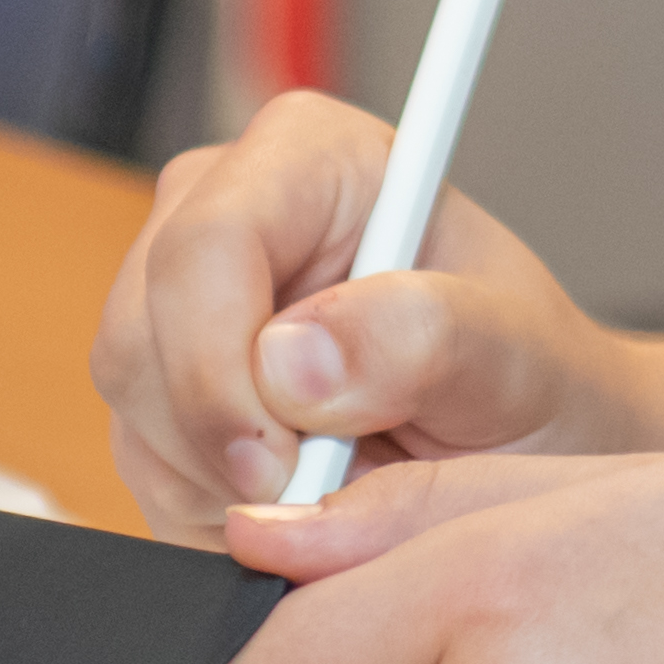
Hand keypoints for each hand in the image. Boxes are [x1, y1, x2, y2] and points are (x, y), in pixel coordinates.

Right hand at [90, 90, 651, 541]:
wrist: (524, 439)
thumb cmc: (529, 375)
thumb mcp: (514, 356)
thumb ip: (422, 337)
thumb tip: (291, 360)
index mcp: (311, 156)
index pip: (205, 245)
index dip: (219, 367)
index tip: (280, 461)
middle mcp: (224, 208)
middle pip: (142, 334)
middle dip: (225, 441)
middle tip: (328, 487)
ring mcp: (181, 298)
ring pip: (133, 409)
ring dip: (224, 482)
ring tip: (340, 478)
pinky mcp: (162, 382)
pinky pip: (141, 464)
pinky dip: (214, 507)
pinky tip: (300, 495)